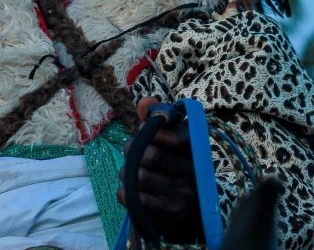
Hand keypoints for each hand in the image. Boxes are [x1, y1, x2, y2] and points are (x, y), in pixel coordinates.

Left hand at [117, 97, 203, 243]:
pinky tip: (130, 191)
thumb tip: (144, 103)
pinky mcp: (170, 214)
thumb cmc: (170, 164)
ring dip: (126, 172)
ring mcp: (184, 195)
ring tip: (131, 172)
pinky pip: (132, 197)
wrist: (181, 209)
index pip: (175, 136)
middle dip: (132, 150)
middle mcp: (193, 172)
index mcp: (194, 148)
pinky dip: (124, 191)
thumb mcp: (166, 138)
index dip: (152, 132)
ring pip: (138, 176)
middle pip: (151, 155)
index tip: (145, 132)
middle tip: (131, 152)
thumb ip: (155, 117)